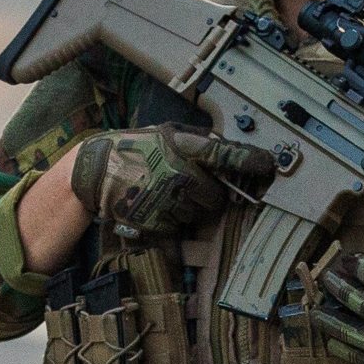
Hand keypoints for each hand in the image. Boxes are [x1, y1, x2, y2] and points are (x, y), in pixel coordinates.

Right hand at [69, 129, 277, 245]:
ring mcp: (166, 199)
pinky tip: (152, 205)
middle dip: (208, 195)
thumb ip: (196, 145)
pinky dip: (169, 220)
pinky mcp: (155, 221)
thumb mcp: (164, 136)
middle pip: (216, 196)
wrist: (94, 171)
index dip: (251, 162)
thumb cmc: (133, 150)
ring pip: (197, 214)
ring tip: (162, 193)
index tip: (269, 167)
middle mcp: (178, 173)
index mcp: (182, 147)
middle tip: (185, 186)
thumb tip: (227, 154)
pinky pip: (177, 227)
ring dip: (187, 208)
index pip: (225, 155)